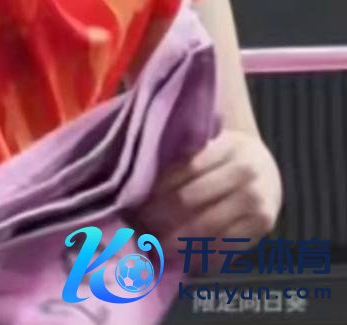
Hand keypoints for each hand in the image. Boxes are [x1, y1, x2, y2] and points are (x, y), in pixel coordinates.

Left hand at [132, 130, 282, 250]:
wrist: (266, 169)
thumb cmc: (225, 157)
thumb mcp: (210, 145)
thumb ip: (185, 158)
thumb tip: (141, 184)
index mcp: (229, 145)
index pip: (185, 169)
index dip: (159, 188)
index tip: (137, 202)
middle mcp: (245, 172)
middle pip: (192, 199)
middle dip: (162, 216)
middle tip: (141, 227)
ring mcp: (257, 200)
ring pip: (207, 226)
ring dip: (178, 240)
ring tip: (157, 247)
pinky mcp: (263, 226)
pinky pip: (227, 246)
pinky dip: (204, 256)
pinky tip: (185, 259)